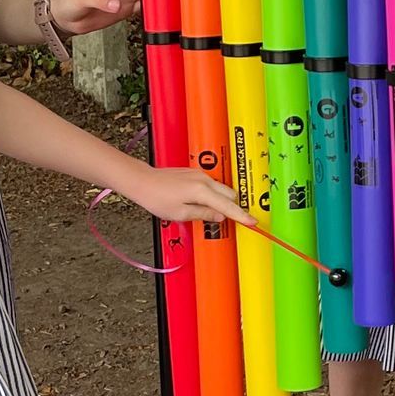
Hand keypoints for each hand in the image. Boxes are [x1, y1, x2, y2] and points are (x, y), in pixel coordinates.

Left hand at [130, 165, 247, 227]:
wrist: (142, 181)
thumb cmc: (156, 197)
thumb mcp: (180, 213)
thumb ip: (203, 215)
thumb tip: (219, 217)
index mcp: (202, 191)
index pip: (227, 206)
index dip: (241, 215)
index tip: (252, 222)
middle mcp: (203, 180)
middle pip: (229, 194)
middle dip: (232, 207)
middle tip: (229, 221)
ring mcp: (199, 175)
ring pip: (221, 189)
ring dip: (220, 201)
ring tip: (209, 213)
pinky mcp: (194, 173)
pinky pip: (211, 185)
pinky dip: (211, 196)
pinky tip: (201, 203)